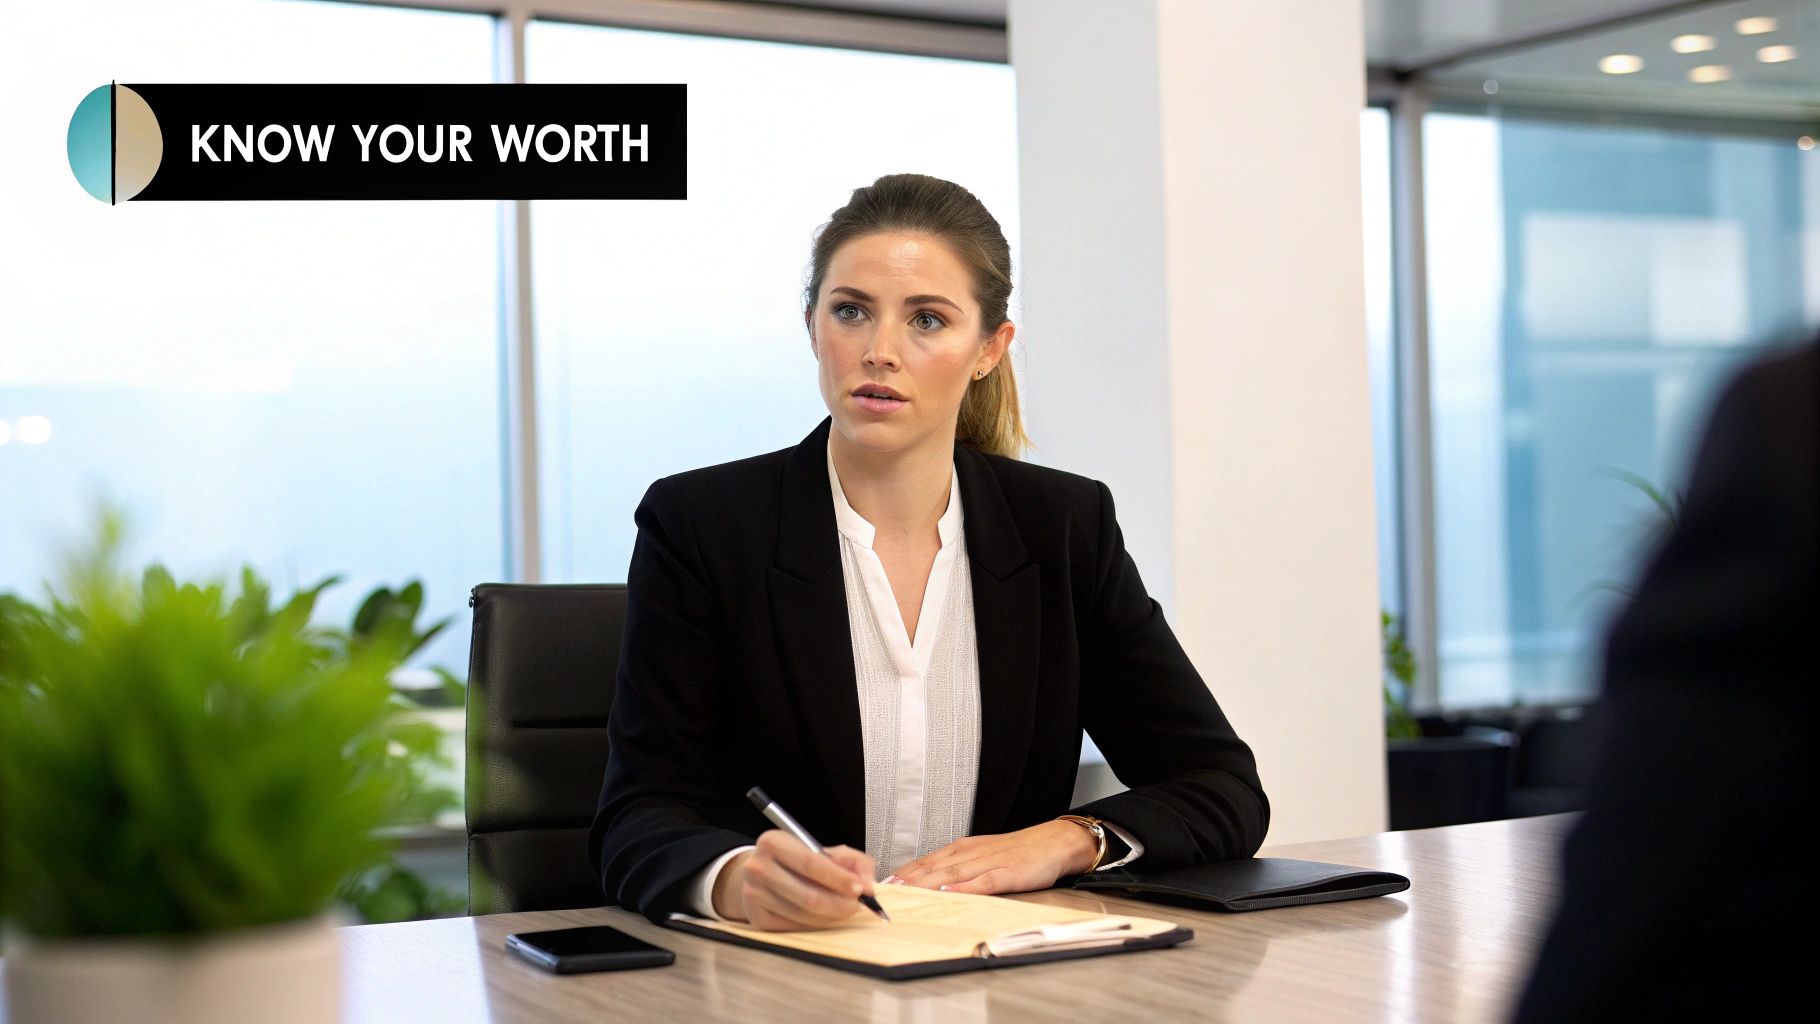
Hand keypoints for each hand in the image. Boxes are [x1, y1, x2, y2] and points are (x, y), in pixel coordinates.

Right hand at [712, 829, 877, 930]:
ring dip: (829, 916)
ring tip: (841, 909)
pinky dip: (814, 924)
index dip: (838, 878)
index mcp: (773, 842)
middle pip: (807, 895)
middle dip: (838, 903)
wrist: (761, 873)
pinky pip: (793, 927)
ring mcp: (753, 894)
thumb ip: (853, 862)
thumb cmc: (797, 861)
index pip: (810, 863)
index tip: (860, 889)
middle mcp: (758, 868)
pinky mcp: (755, 918)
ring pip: (802, 915)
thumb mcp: (824, 851)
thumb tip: (869, 885)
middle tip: (856, 905)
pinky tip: (822, 916)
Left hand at [883, 820, 1098, 894]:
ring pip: (951, 874)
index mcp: (962, 850)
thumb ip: (957, 868)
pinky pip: (983, 881)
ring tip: (906, 892)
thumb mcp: (982, 855)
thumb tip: (930, 882)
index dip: (904, 872)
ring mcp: (988, 863)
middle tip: (883, 890)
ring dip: (926, 883)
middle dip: (907, 880)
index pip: (926, 861)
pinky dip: (965, 887)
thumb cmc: (1017, 852)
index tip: (881, 883)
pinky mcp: (1007, 873)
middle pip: (933, 868)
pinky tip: (950, 892)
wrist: (1053, 842)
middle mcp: (970, 854)